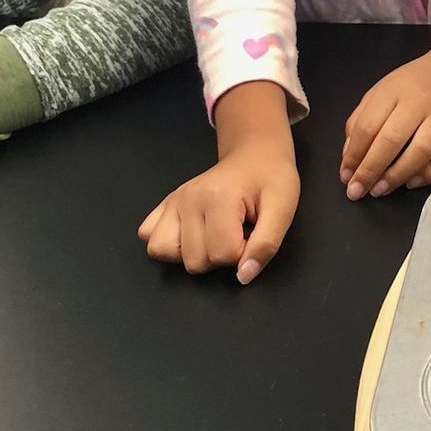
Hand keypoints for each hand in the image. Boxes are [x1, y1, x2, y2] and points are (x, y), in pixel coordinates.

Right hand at [140, 82, 297, 280]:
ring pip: (163, 252)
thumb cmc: (271, 178)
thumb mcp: (283, 209)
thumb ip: (266, 245)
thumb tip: (244, 276)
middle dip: (219, 257)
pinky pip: (148, 235)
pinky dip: (168, 242)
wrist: (255, 154)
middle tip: (235, 233)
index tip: (251, 234)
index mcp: (218, 198)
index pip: (222, 255)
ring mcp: (173, 201)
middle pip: (193, 261)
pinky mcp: (166, 203)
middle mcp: (189, 199)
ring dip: (190, 254)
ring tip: (212, 237)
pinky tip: (191, 233)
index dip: (243, 253)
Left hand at [340, 19, 430, 199]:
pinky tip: (412, 182)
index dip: (353, 155)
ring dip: (397, 176)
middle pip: (391, 141)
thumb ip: (362, 118)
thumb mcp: (382, 90)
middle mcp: (420, 103)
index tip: (345, 176)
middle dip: (370, 170)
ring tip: (380, 190)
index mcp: (394, 91)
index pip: (368, 126)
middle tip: (357, 191)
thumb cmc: (416, 82)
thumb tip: (350, 156)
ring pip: (420, 152)